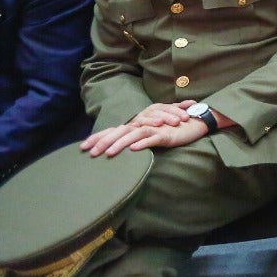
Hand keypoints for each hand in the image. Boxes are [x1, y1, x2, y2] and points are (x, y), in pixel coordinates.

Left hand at [82, 102, 207, 155]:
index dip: (98, 137)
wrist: (194, 122)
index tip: (82, 147)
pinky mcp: (165, 135)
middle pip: (119, 132)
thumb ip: (137, 139)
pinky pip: (152, 139)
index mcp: (136, 125)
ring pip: (133, 135)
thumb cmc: (172, 130)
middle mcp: (142, 125)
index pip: (113, 130)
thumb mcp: (151, 135)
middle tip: (90, 153)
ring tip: (109, 154)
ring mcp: (154, 129)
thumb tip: (122, 149)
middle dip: (103, 142)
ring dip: (120, 144)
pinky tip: (134, 150)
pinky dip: (143, 144)